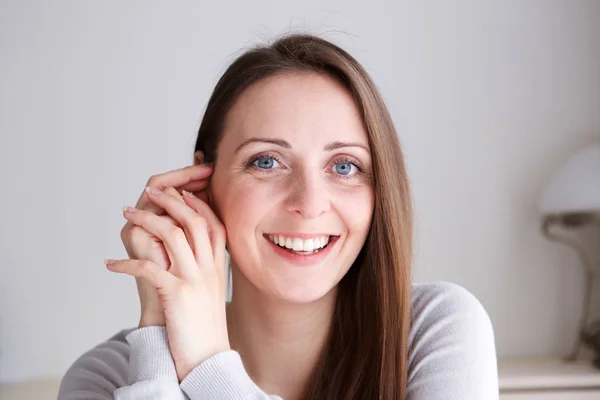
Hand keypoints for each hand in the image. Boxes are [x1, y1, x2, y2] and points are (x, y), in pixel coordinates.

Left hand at [106, 185, 229, 381]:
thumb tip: (182, 241)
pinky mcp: (176, 294)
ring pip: (171, 234)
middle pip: (193, 219)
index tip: (178, 190)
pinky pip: (147, 268)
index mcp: (218, 263)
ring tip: (127, 214)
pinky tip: (110, 265)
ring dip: (146, 219)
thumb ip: (202, 262)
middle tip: (150, 192)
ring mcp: (194, 278)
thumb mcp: (210, 286)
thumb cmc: (204, 322)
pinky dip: (125, 264)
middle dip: (171, 200)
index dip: (195, 202)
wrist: (208, 355)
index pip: (211, 220)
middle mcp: (210, 266)